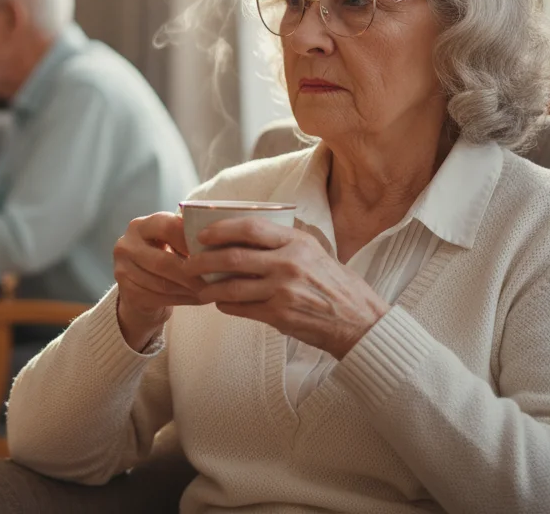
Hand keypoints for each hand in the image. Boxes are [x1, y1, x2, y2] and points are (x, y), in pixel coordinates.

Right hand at [112, 212, 208, 350]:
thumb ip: (186, 237)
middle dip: (191, 273)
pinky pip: (158, 298)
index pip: (166, 227)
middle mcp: (125, 245)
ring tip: (211, 291)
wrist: (140, 287)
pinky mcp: (126, 292)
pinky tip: (199, 299)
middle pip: (163, 261)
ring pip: (162, 283)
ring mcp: (122, 270)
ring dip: (189, 289)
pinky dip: (183, 300)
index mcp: (140, 226)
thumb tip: (219, 241)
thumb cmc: (164, 257)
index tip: (212, 250)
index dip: (189, 240)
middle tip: (214, 280)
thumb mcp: (171, 241)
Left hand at [185, 218, 389, 358]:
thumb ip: (284, 243)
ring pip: (232, 286)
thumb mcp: (315, 252)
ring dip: (209, 288)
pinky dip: (226, 306)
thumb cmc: (335, 285)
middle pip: (232, 257)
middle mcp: (289, 263)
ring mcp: (284, 291)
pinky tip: (221, 304)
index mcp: (297, 242)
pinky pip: (241, 309)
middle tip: (189, 264)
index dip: (221, 229)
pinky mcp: (280, 315)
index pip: (250, 228)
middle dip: (203, 261)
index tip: (202, 234)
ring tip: (199, 289)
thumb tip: (244, 236)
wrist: (359, 321)